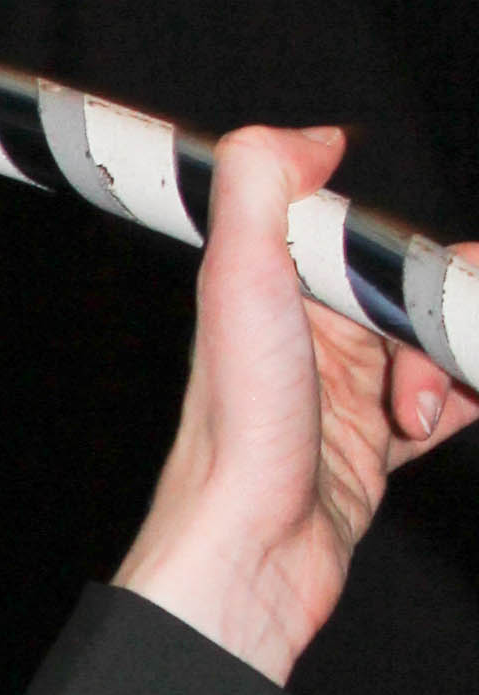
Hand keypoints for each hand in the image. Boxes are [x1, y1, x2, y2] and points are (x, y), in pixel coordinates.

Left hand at [114, 124, 477, 682]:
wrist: (249, 556)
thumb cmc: (239, 434)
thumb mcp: (240, 282)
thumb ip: (261, 190)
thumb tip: (312, 137)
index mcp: (272, 286)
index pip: (365, 234)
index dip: (407, 253)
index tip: (436, 274)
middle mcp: (305, 334)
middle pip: (413, 287)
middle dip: (440, 313)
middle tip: (436, 348)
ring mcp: (344, 392)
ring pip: (437, 343)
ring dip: (454, 365)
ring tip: (423, 409)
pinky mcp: (375, 448)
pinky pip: (450, 403)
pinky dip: (469, 400)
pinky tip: (456, 413)